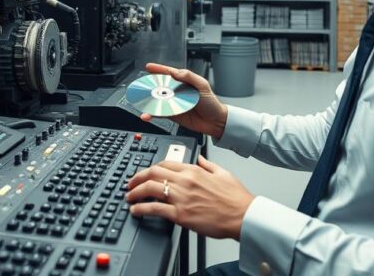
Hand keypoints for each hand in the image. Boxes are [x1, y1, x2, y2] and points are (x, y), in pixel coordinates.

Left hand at [125, 155, 254, 239]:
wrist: (243, 215)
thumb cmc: (236, 198)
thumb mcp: (223, 173)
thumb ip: (208, 164)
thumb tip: (201, 158)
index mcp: (194, 170)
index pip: (164, 164)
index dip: (150, 168)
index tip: (144, 174)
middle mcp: (185, 181)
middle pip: (152, 173)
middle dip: (137, 178)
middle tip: (130, 184)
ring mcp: (181, 197)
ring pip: (150, 188)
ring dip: (135, 192)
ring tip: (129, 197)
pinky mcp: (181, 214)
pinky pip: (155, 209)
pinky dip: (141, 209)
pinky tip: (136, 211)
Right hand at [142, 63, 227, 139]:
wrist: (216, 122)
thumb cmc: (212, 103)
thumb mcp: (203, 85)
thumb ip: (189, 77)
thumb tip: (176, 72)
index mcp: (184, 82)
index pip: (169, 73)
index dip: (158, 69)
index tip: (148, 67)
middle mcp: (178, 92)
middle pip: (160, 86)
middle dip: (150, 85)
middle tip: (141, 85)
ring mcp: (174, 103)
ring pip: (158, 100)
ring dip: (149, 100)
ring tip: (141, 100)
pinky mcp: (173, 115)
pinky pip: (160, 114)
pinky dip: (152, 114)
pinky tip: (147, 114)